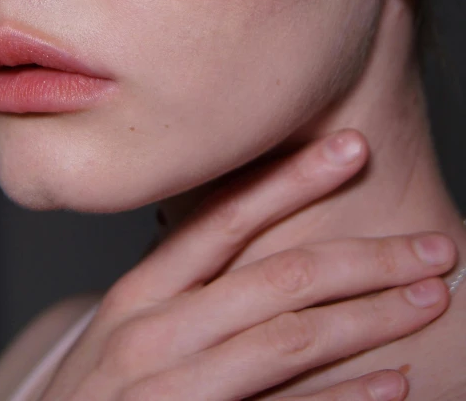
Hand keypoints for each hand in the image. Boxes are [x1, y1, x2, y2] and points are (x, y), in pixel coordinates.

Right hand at [39, 130, 455, 400]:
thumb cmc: (94, 397)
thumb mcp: (124, 329)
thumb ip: (181, 286)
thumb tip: (250, 236)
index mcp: (140, 294)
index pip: (226, 218)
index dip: (293, 179)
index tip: (353, 149)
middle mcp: (155, 334)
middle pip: (279, 277)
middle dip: (365, 256)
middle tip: (435, 246)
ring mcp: (174, 392)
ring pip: (291, 339)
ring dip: (372, 317)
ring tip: (430, 297)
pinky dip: (348, 400)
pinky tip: (398, 383)